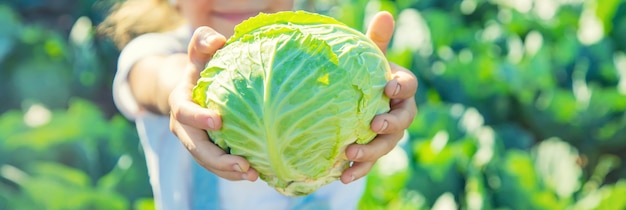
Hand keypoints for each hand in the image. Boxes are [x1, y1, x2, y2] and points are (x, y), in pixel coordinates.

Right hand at [169, 27, 258, 180]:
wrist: (192, 91)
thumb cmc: (201, 68)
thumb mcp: (199, 53)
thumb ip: (203, 42)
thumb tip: (218, 40)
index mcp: (180, 103)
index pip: (185, 113)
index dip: (199, 118)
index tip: (218, 121)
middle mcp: (183, 127)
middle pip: (197, 149)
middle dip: (219, 160)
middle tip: (244, 165)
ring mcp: (194, 143)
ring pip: (208, 163)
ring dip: (229, 172)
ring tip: (253, 175)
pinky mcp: (207, 153)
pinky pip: (218, 166)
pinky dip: (233, 173)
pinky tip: (256, 174)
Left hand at [341, 11, 417, 183]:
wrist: (353, 103)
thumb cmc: (363, 76)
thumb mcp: (367, 59)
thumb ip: (375, 41)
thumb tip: (385, 14)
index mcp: (400, 88)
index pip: (408, 86)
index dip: (402, 87)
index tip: (389, 86)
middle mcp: (398, 113)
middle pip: (402, 121)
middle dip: (391, 124)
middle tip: (375, 124)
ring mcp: (387, 135)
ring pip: (385, 145)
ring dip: (371, 151)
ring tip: (352, 153)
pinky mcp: (372, 152)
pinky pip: (368, 163)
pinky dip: (357, 169)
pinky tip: (342, 175)